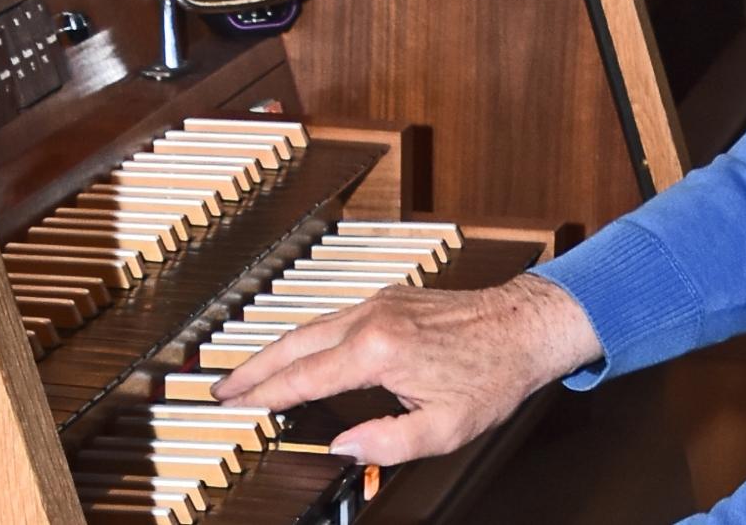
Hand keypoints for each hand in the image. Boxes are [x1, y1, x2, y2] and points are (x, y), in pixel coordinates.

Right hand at [210, 272, 601, 464]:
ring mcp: (379, 303)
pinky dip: (304, 337)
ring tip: (249, 375)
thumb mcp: (443, 429)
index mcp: (378, 352)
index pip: (305, 378)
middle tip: (221, 389)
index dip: (266, 396)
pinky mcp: (389, 299)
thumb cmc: (492, 376)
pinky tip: (298, 352)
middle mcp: (371, 319)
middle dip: (253, 368)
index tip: (236, 407)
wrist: (524, 326)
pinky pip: (332, 318)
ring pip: (310, 326)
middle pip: (294, 344)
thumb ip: (386, 442)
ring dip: (275, 351)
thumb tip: (342, 446)